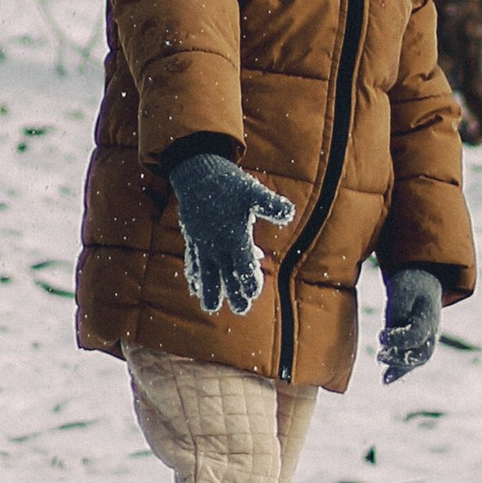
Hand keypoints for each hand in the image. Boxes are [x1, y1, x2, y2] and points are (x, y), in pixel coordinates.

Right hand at [166, 147, 293, 316]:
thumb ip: (272, 205)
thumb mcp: (254, 192)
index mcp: (234, 237)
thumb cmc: (229, 183)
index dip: (250, 282)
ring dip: (209, 290)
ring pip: (205, 273)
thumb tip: (289, 213)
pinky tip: (194, 286)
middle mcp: (217, 245)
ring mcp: (202, 243)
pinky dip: (194, 275)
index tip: (254, 293)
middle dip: (233, 294)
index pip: (244, 267)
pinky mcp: (192, 239)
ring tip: (211, 308)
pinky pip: (192, 262)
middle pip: (225, 276)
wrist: (197, 173)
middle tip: (241, 309)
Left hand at [378, 263, 443, 382]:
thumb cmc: (410, 285)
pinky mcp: (417, 346)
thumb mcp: (401, 289)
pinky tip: (385, 380)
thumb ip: (396, 310)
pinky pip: (411, 362)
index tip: (381, 334)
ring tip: (383, 376)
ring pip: (416, 362)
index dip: (399, 339)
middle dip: (400, 360)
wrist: (423, 283)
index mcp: (429, 316)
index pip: (417, 335)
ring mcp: (427, 341)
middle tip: (380, 356)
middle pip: (421, 355)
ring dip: (399, 369)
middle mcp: (432, 332)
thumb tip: (387, 333)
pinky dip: (398, 372)